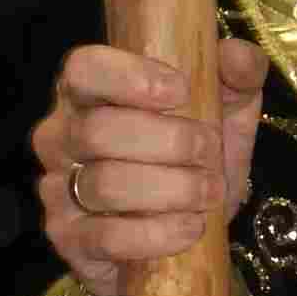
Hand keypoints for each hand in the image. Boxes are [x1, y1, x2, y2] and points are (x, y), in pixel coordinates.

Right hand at [33, 37, 268, 295]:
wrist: (189, 233)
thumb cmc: (197, 159)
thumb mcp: (229, 112)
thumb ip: (238, 75)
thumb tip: (237, 56)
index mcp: (90, 93)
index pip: (84, 69)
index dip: (128, 76)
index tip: (180, 91)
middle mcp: (62, 136)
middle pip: (98, 130)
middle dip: (168, 142)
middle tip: (208, 152)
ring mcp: (58, 189)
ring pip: (105, 183)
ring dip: (171, 189)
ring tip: (209, 192)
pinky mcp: (69, 239)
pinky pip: (107, 237)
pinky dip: (159, 233)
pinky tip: (191, 227)